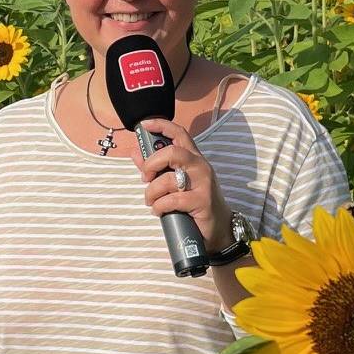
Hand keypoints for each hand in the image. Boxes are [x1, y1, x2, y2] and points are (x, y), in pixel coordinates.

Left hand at [135, 117, 231, 250]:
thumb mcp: (174, 183)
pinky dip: (159, 207)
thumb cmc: (194, 203)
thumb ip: (155, 168)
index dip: (161, 125)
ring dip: (152, 192)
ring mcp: (203, 183)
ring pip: (168, 179)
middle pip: (172, 152)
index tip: (144, 125)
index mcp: (193, 159)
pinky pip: (172, 200)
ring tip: (151, 202)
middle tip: (145, 177)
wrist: (218, 229)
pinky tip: (159, 211)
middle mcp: (200, 167)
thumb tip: (135, 152)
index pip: (180, 134)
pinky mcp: (202, 201)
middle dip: (151, 164)